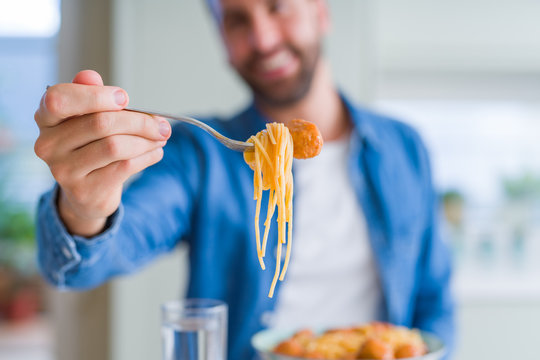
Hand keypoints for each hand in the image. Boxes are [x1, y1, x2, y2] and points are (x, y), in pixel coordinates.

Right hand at [34, 70, 170, 235]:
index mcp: (46, 118)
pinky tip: (156, 152)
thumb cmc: (90, 145)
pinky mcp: (84, 190)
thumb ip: (90, 94)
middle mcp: (48, 144)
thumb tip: (91, 76)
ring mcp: (63, 170)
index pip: (60, 99)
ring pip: (115, 146)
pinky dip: (147, 157)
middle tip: (162, 124)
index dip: (96, 96)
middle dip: (139, 121)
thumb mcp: (88, 117)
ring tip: (161, 138)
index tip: (125, 99)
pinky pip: (124, 167)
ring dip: (147, 141)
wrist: (87, 192)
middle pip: (100, 123)